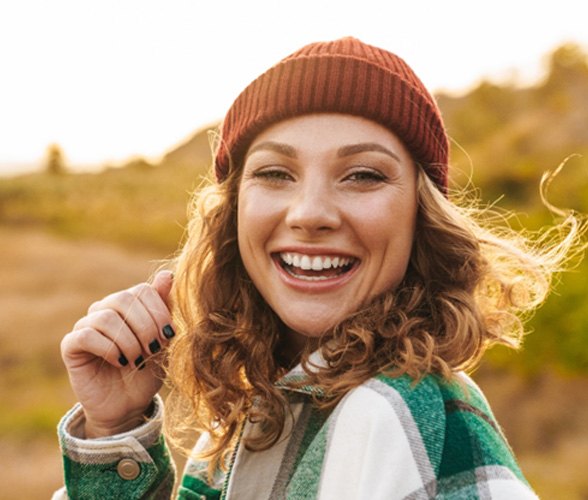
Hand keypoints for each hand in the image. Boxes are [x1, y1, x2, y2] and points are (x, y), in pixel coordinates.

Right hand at [60, 270, 174, 437]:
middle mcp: (106, 309)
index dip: (159, 311)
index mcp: (129, 304)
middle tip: (154, 349)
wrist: (129, 405)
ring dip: (128, 341)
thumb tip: (167, 274)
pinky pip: (86, 335)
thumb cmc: (149, 370)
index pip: (143, 290)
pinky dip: (109, 349)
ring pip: (106, 317)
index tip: (169, 335)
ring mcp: (86, 325)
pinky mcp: (71, 346)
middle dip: (145, 326)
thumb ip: (165, 308)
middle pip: (124, 299)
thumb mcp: (164, 340)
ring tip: (137, 360)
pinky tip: (120, 363)